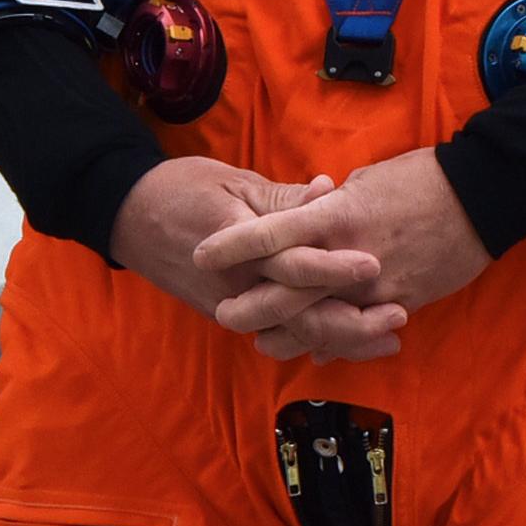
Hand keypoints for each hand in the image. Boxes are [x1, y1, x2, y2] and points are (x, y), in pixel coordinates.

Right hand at [107, 158, 387, 353]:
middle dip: (352, 322)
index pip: (293, 265)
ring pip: (292, 334)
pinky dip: (313, 340)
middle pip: (300, 315)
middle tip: (399, 317)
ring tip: (386, 339)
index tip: (376, 264)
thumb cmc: (181, 189)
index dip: (335, 267)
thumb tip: (329, 191)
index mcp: (240, 248)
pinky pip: (277, 334)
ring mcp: (230, 307)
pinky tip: (347, 344)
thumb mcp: (233, 181)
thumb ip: (283, 198)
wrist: (125, 215)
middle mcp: (236, 287)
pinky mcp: (227, 314)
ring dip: (341, 340)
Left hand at [189, 149, 491, 362]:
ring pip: (319, 325)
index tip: (200, 254)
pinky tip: (316, 349)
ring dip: (287, 336)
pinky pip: (358, 332)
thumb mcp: (366, 181)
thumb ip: (330, 207)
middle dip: (249, 308)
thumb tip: (307, 215)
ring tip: (263, 341)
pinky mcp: (402, 303)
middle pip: (285, 295)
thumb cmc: (422, 177)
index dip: (231, 247)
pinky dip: (334, 342)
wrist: (483, 197)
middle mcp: (348, 258)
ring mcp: (375, 288)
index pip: (270, 236)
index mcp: (335, 217)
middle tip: (223, 313)